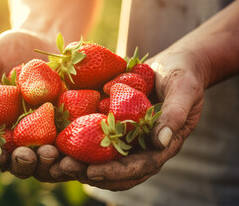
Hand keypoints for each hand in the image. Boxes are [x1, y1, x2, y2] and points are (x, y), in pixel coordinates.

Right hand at [0, 29, 69, 180]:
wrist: (43, 39)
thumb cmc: (8, 49)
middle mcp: (5, 134)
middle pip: (1, 159)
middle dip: (8, 161)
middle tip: (18, 156)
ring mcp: (32, 136)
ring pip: (31, 161)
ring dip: (37, 164)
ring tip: (47, 154)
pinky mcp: (56, 132)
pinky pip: (58, 151)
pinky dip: (62, 158)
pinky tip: (66, 153)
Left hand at [49, 46, 206, 190]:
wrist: (172, 65)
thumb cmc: (183, 76)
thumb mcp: (185, 91)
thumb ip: (175, 114)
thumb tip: (160, 142)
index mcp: (160, 146)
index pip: (138, 168)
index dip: (115, 172)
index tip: (92, 172)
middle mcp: (141, 147)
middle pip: (114, 170)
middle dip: (89, 171)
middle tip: (64, 167)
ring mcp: (126, 137)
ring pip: (101, 157)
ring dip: (78, 160)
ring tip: (54, 158)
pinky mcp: (113, 124)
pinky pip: (93, 136)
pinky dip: (76, 140)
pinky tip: (56, 137)